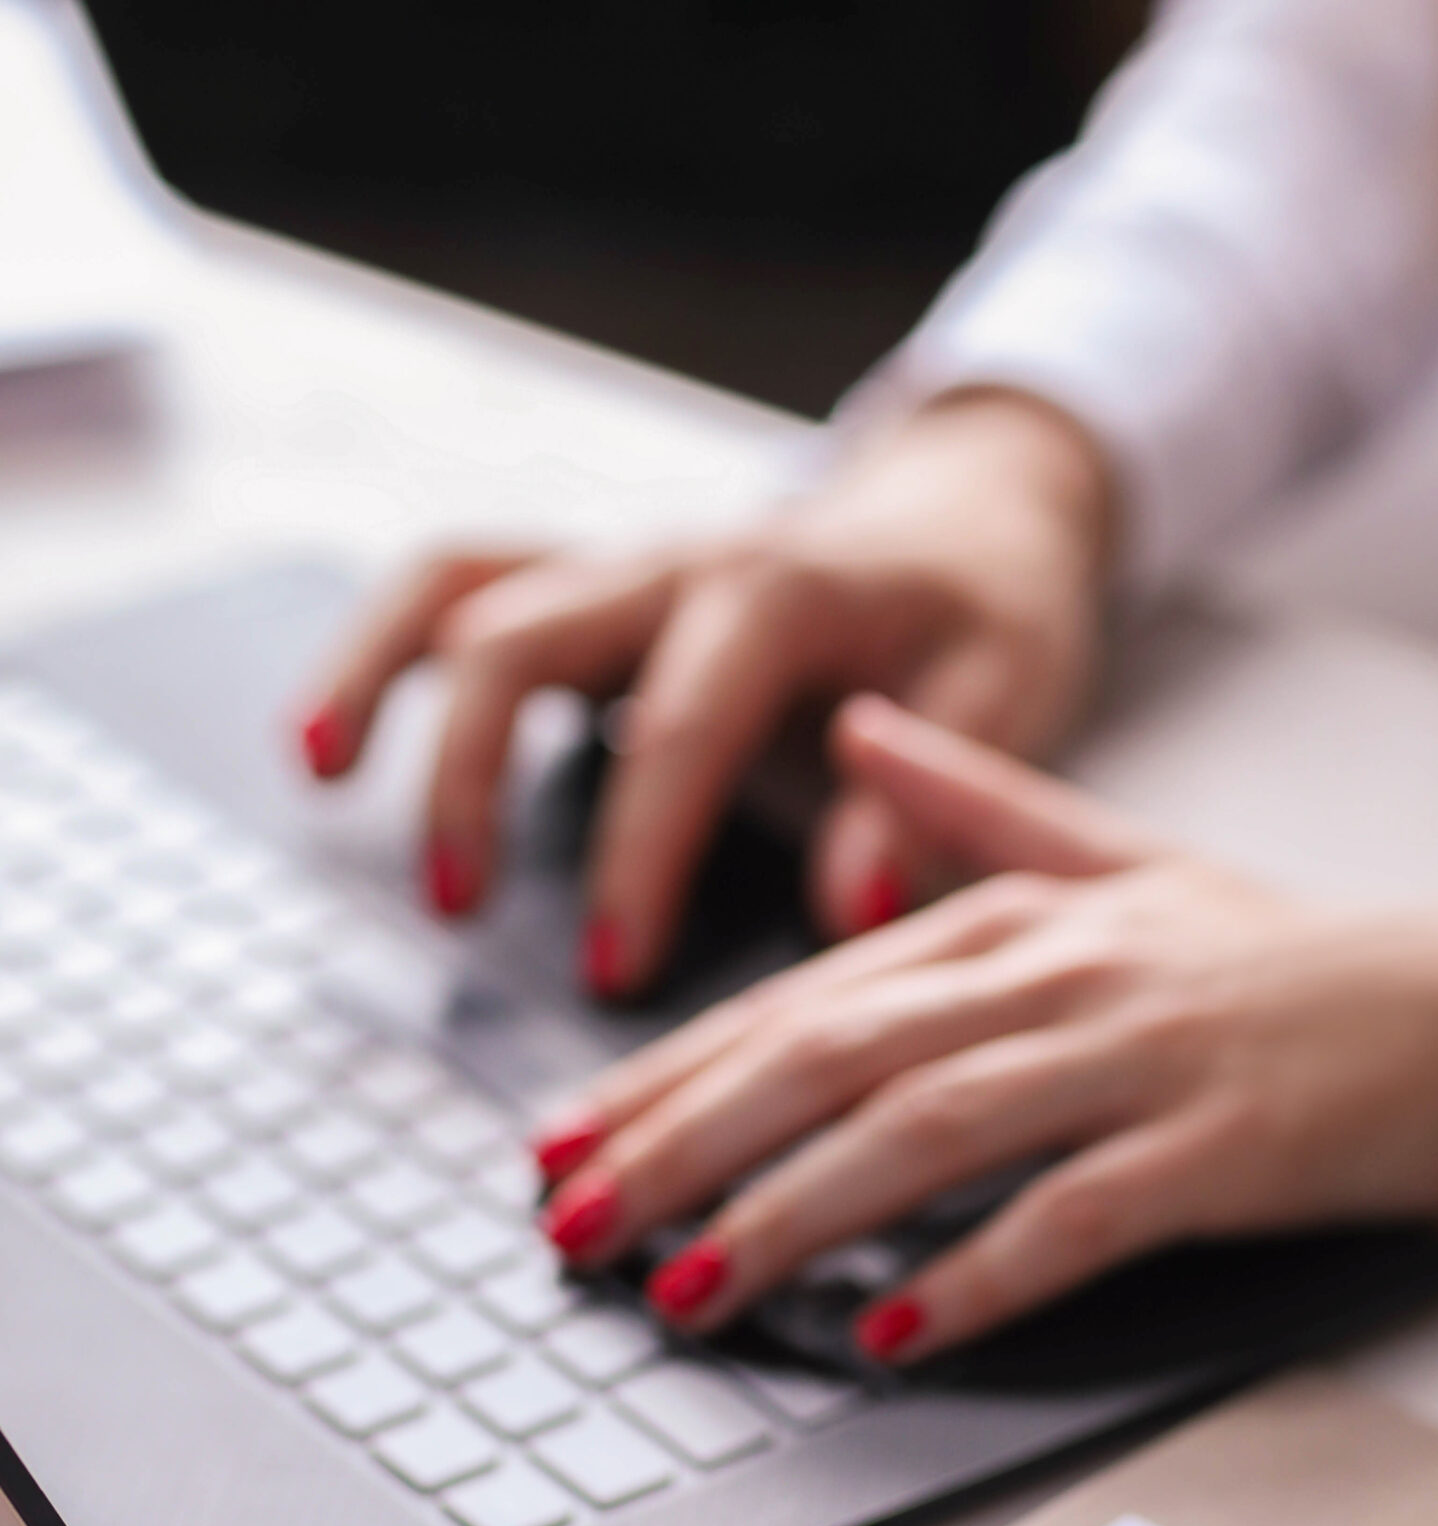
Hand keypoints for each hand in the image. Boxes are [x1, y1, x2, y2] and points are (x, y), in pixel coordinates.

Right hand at [293, 390, 1113, 992]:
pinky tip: (334, 741)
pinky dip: (385, 652)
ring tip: (314, 777)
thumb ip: (925, 805)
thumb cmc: (988, 616)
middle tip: (455, 909)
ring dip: (375, 674)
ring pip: (456, 582)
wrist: (978, 514)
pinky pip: (459, 590)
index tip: (613, 980)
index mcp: (779, 594)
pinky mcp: (591, 584)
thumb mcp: (1003, 697)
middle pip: (519, 633)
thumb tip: (850, 920)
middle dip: (470, 773)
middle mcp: (676, 562)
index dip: (639, 861)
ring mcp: (620, 564)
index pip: (677, 731)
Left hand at [531, 695, 1437, 1360]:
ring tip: (685, 1290)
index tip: (563, 1144)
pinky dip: (975, 1272)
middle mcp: (1058, 975)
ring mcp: (1139, 1058)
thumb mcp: (1129, 862)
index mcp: (1014, 919)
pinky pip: (1074, 1214)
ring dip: (791, 1213)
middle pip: (831, 1058)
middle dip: (682, 1144)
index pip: (802, 1001)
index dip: (669, 1076)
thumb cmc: (1296, 960)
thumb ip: (985, 807)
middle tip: (572, 1225)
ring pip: (926, 1128)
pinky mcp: (1218, 1148)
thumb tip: (869, 730)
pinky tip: (889, 1332)